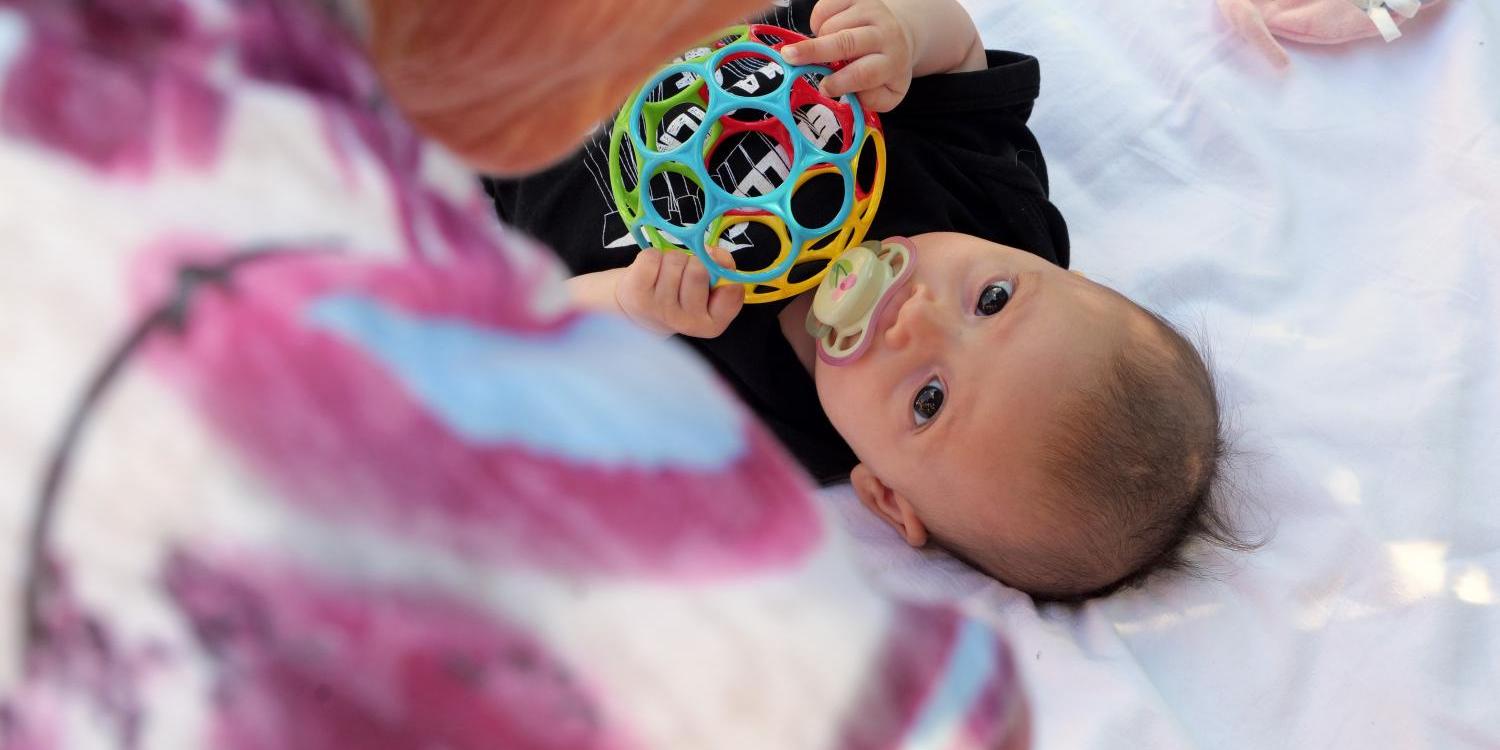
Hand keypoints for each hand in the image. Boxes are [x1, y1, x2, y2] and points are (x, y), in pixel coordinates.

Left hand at [615, 247, 745, 337]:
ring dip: (673, 260)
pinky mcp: (637, 295)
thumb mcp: (710, 291)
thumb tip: (715, 254)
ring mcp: (660, 310)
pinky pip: (653, 257)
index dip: (725, 274)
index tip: (714, 276)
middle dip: (695, 261)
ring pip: (675, 260)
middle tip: (685, 274)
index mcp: (711, 325)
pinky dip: (653, 256)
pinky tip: (652, 273)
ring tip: (667, 275)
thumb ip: (724, 271)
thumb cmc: (682, 296)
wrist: (639, 312)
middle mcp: (686, 323)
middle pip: (699, 269)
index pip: (731, 291)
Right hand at [781, 0, 914, 112]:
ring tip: (829, 51)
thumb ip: (871, 100)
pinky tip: (829, 33)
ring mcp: (870, 10)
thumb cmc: (885, 67)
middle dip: (814, 50)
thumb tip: (849, 94)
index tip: (823, 88)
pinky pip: (824, 8)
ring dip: (819, 41)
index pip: (865, 73)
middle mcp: (884, 32)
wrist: (897, 35)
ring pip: (830, 26)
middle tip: (789, 58)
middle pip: (846, 41)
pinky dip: (818, 22)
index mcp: (893, 61)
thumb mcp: (888, 93)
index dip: (840, 82)